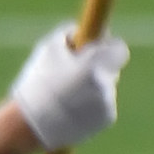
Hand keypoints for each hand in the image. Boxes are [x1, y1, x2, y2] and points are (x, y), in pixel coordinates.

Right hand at [6, 23, 128, 152]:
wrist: (33, 122)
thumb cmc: (39, 81)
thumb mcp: (48, 50)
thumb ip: (70, 35)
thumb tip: (87, 30)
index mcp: (93, 66)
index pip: (119, 50)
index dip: (109, 47)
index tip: (101, 47)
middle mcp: (105, 85)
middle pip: (111, 69)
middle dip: (97, 67)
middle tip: (76, 71)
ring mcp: (108, 103)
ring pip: (106, 86)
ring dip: (92, 86)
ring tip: (68, 92)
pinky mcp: (108, 118)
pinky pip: (103, 103)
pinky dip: (92, 102)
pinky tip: (73, 106)